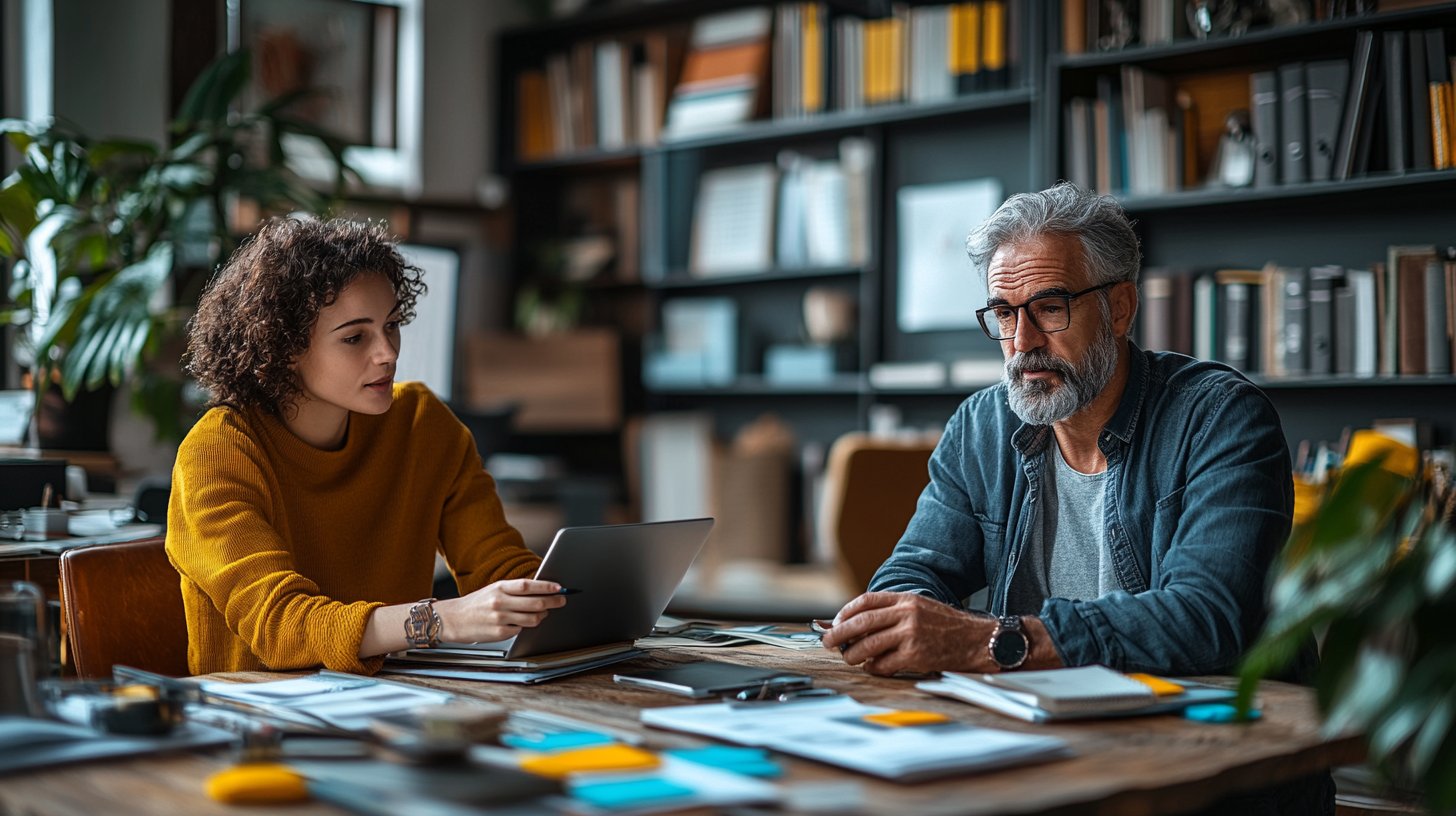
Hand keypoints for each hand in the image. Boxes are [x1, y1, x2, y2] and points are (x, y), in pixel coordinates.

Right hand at [436, 579, 566, 642]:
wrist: (452, 619)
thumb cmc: (476, 604)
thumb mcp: (493, 590)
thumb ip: (514, 590)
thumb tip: (540, 591)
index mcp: (499, 588)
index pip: (528, 585)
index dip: (546, 586)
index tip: (560, 587)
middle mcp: (500, 602)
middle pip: (535, 603)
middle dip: (553, 602)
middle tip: (562, 600)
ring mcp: (500, 619)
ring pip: (532, 619)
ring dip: (541, 616)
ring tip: (542, 613)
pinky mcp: (499, 633)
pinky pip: (521, 630)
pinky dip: (524, 626)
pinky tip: (521, 623)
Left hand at [820, 591, 996, 676]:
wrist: (978, 641)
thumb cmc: (948, 627)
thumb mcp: (921, 608)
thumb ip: (894, 612)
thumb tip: (857, 625)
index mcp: (906, 598)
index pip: (866, 601)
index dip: (846, 613)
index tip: (836, 623)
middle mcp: (907, 614)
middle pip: (861, 623)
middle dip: (839, 634)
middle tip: (828, 642)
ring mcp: (911, 634)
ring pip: (868, 645)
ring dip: (852, 655)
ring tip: (849, 658)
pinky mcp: (915, 656)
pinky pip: (883, 664)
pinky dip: (874, 668)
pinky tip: (873, 667)